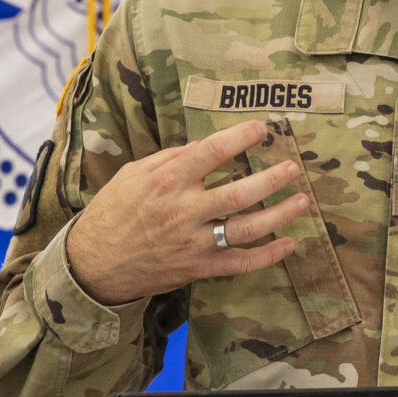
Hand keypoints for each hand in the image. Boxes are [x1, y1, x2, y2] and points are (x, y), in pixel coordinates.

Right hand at [65, 120, 307, 304]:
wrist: (95, 264)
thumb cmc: (113, 212)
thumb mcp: (133, 174)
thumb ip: (169, 159)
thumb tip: (202, 148)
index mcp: (167, 181)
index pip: (211, 152)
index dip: (240, 138)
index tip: (262, 129)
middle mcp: (184, 211)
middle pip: (239, 192)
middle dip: (271, 179)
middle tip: (293, 167)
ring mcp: (193, 242)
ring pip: (246, 227)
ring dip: (279, 214)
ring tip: (302, 200)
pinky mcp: (197, 268)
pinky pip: (239, 263)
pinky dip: (267, 256)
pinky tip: (288, 244)